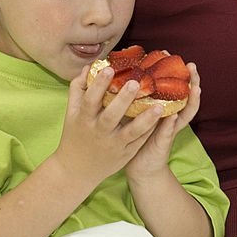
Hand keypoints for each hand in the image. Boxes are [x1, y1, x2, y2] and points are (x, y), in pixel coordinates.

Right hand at [52, 65, 164, 185]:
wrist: (76, 170)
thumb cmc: (75, 134)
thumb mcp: (72, 113)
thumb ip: (79, 89)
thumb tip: (90, 67)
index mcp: (84, 120)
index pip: (90, 100)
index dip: (98, 85)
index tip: (109, 68)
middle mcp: (99, 132)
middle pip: (111, 116)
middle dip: (123, 99)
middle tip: (136, 83)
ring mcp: (114, 145)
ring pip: (131, 131)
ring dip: (146, 119)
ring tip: (159, 105)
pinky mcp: (126, 154)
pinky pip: (140, 141)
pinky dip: (150, 130)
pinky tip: (163, 118)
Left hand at [125, 63, 200, 182]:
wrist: (139, 167)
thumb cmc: (136, 137)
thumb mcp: (136, 113)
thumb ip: (134, 97)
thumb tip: (121, 75)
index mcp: (164, 107)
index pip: (175, 86)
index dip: (175, 71)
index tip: (171, 55)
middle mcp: (172, 116)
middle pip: (187, 96)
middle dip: (192, 81)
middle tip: (192, 66)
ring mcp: (170, 130)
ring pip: (185, 113)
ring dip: (192, 100)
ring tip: (195, 87)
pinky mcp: (164, 143)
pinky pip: (168, 132)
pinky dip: (171, 124)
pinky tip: (173, 115)